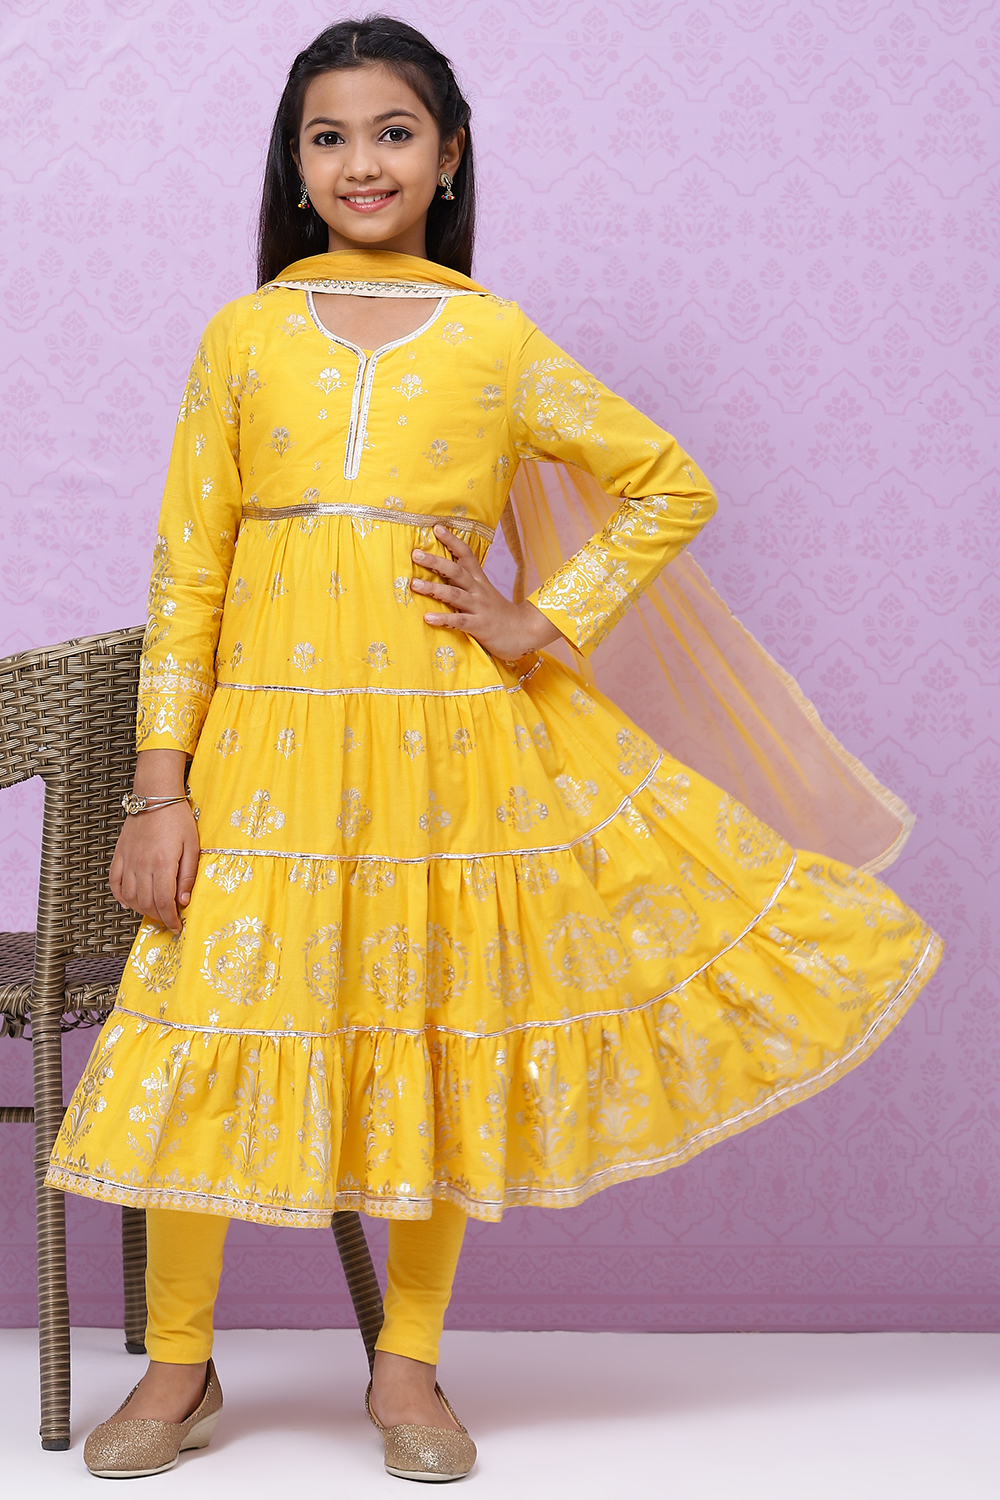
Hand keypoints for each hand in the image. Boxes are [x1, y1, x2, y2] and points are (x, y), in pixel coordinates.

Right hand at [109, 801, 200, 935]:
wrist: (155, 796)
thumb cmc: (177, 819)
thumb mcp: (192, 846)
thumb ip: (187, 876)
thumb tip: (183, 901)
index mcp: (162, 863)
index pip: (164, 902)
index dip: (170, 919)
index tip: (177, 927)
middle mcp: (142, 865)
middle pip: (146, 903)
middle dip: (159, 917)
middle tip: (168, 921)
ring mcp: (128, 861)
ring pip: (130, 897)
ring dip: (141, 910)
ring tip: (154, 912)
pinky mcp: (119, 856)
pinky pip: (115, 882)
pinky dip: (120, 897)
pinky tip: (129, 902)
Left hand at [412, 526, 562, 660]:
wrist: (525, 632)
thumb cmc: (499, 614)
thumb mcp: (486, 594)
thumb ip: (467, 584)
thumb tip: (444, 572)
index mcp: (480, 580)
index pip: (466, 555)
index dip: (452, 540)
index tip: (436, 527)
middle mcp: (479, 591)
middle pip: (456, 571)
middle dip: (435, 561)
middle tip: (415, 553)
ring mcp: (479, 608)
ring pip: (455, 594)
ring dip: (434, 588)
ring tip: (414, 584)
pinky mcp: (480, 626)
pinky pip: (459, 621)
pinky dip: (443, 619)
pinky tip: (427, 617)